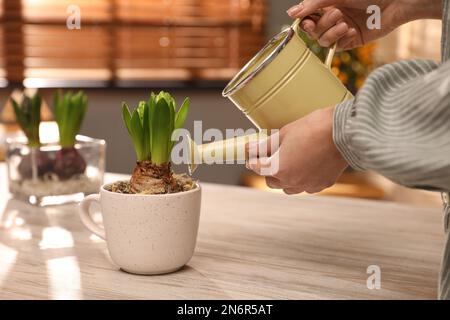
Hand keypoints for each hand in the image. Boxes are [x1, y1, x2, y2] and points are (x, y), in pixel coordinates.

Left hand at [246, 107, 347, 194]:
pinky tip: (305, 167)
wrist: (344, 133)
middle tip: (269, 157)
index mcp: (279, 169)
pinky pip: (306, 186)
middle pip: (272, 181)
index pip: (258, 167)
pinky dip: (302, 179)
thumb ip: (265, 145)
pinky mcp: (323, 184)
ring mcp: (308, 185)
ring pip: (289, 188)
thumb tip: (251, 148)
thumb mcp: (284, 134)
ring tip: (288, 163)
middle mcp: (292, 181)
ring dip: (284, 178)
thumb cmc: (313, 128)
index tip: (252, 155)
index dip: (253, 160)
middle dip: (268, 171)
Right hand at [287, 0, 442, 50]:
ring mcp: (341, 30)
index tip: (307, 21)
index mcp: (327, 4)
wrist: (395, 2)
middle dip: (323, 24)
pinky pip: (337, 48)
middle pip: (313, 31)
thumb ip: (312, 4)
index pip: (306, 17)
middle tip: (338, 14)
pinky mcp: (352, 41)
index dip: (304, 21)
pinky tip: (353, 31)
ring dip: (332, 34)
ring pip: (323, 41)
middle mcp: (332, 17)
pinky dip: (342, 40)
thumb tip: (291, 13)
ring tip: (345, 24)